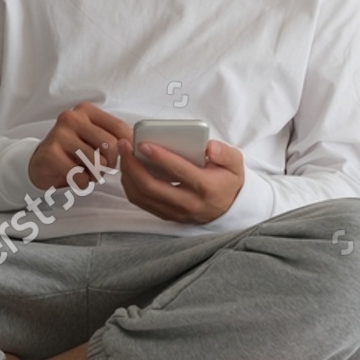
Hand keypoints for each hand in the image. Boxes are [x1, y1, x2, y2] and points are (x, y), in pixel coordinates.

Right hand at [28, 103, 129, 191]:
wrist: (41, 164)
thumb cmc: (73, 151)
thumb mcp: (94, 138)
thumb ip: (113, 136)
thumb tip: (135, 146)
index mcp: (86, 110)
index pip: (120, 128)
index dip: (125, 148)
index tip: (119, 157)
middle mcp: (72, 117)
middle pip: (111, 145)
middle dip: (110, 164)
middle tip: (100, 168)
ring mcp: (59, 134)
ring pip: (97, 162)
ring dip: (95, 175)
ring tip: (86, 171)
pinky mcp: (51, 153)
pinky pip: (81, 175)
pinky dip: (82, 182)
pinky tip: (74, 177)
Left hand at [118, 136, 245, 225]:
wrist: (228, 209)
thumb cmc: (227, 181)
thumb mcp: (235, 164)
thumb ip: (225, 153)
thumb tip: (208, 147)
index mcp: (206, 187)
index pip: (179, 172)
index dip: (159, 157)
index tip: (143, 143)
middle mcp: (188, 203)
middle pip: (151, 187)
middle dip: (133, 164)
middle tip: (125, 145)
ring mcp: (175, 212)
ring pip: (142, 196)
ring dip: (128, 175)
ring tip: (124, 155)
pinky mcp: (166, 215)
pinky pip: (141, 202)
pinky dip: (130, 185)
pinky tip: (129, 170)